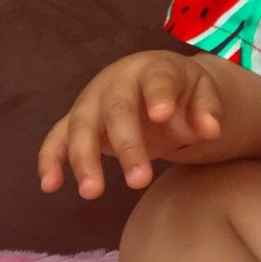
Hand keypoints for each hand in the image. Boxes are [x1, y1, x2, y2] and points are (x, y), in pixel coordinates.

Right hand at [38, 50, 222, 198]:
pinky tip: (50, 186)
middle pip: (117, 110)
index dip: (159, 94)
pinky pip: (57, 138)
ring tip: (92, 193)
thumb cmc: (181, 90)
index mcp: (153, 69)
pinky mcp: (76, 121)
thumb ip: (209, 109)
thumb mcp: (203, 92)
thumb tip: (211, 130)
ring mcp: (92, 101)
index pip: (157, 79)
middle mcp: (117, 81)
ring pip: (81, 126)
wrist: (154, 83)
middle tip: (140, 180)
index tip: (162, 114)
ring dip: (84, 159)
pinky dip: (49, 159)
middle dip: (127, 145)